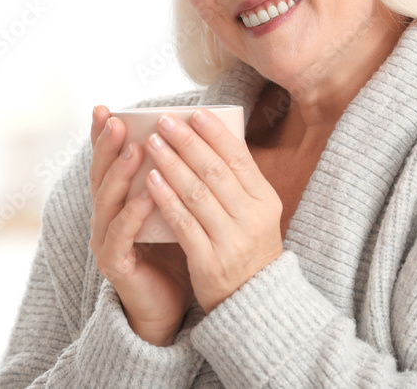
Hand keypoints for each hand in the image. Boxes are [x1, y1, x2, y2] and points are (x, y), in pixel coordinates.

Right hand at [88, 105, 193, 345]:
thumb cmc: (174, 252)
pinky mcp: (115, 264)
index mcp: (117, 201)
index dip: (102, 136)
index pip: (106, 162)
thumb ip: (172, 179)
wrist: (169, 306)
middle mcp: (104, 217)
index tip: (106, 108)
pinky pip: (122, 235)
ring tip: (135, 150)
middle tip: (117, 122)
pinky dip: (133, 213)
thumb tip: (193, 137)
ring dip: (120, 175)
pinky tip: (148, 194)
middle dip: (107, 147)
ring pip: (107, 202)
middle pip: (100, 176)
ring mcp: (105, 240)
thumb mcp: (174, 208)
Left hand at [143, 108, 282, 313]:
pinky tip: (150, 180)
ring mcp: (232, 241)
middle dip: (187, 142)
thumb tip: (211, 139)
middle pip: (215, 171)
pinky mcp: (210, 261)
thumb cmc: (246, 249)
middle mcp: (253, 218)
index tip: (194, 113)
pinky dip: (166, 199)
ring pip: (197, 193)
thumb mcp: (254, 214)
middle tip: (164, 120)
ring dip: (171, 164)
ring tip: (151, 143)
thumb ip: (236, 182)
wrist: (253, 304)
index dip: (216, 134)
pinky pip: (183, 223)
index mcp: (266, 201)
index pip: (239, 159)